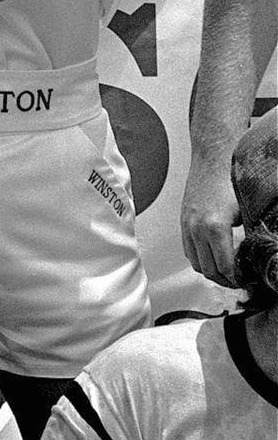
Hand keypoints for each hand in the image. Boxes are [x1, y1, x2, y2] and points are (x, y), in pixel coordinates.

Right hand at [180, 160, 239, 285]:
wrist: (214, 157)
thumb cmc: (231, 178)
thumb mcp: (247, 211)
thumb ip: (248, 237)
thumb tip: (255, 257)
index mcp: (215, 227)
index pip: (225, 267)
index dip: (237, 280)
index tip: (245, 282)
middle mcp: (197, 228)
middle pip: (208, 270)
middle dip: (224, 280)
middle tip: (238, 282)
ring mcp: (187, 225)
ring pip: (196, 262)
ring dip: (210, 271)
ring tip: (226, 272)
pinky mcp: (183, 221)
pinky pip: (188, 249)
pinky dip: (200, 258)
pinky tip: (213, 256)